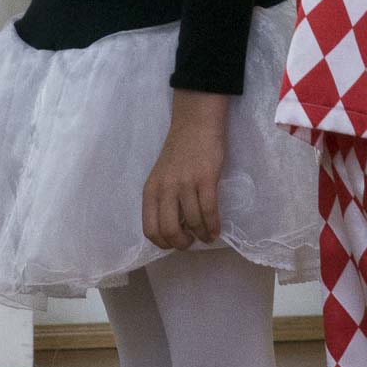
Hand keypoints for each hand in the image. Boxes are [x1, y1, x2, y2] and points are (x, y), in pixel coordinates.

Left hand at [142, 90, 228, 250]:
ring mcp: (185, 183)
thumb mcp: (161, 176)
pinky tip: (216, 230)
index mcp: (150, 190)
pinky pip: (209, 210)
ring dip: (202, 234)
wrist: (195, 123)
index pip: (150, 228)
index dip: (163, 242)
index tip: (174, 243)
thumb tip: (176, 227)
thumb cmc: (179, 151)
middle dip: (181, 243)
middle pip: (169, 230)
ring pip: (192, 221)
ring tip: (207, 236)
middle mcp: (165, 189)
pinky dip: (213, 225)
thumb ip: (163, 199)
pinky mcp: (205, 179)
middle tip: (190, 242)